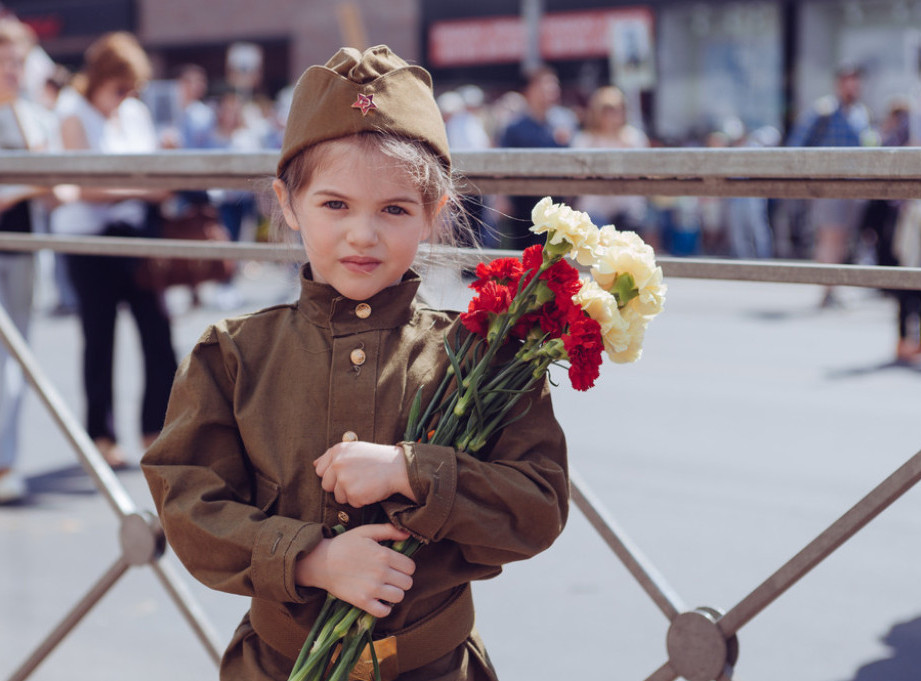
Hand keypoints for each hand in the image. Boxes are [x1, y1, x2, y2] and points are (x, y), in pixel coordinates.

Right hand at [295, 524, 414, 617]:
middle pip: (408, 583)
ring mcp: (371, 589)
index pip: (410, 567)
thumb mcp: (366, 531)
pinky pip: (383, 612)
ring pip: (399, 597)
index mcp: (384, 555)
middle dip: (402, 580)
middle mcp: (380, 573)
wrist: (320, 562)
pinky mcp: (362, 602)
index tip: (397, 566)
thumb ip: (388, 530)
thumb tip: (407, 534)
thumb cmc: (344, 544)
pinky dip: (384, 608)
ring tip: (385, 588)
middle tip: (391, 577)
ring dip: (394, 593)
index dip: (405, 566)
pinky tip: (379, 600)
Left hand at [314, 441, 415, 506]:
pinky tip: (371, 490)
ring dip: (351, 494)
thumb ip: (333, 456)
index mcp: (338, 451)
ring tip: (366, 483)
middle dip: (340, 486)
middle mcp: (338, 463)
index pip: (321, 470)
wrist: (399, 468)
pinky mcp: (353, 493)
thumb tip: (315, 464)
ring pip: (338, 496)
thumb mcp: (355, 449)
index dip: (333, 475)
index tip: (347, 473)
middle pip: (327, 485)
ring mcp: (344, 479)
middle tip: (359, 480)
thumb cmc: (378, 459)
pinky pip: (351, 503)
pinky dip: (361, 500)